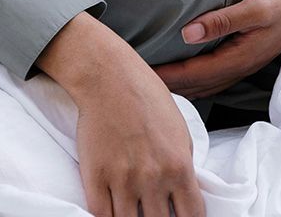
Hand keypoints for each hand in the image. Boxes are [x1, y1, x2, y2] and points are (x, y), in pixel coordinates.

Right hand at [36, 12, 205, 216]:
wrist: (109, 77)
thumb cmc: (146, 96)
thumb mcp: (179, 129)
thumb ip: (184, 164)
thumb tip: (185, 193)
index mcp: (179, 165)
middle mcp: (153, 178)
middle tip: (154, 213)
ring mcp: (122, 180)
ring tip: (134, 213)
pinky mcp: (95, 178)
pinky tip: (114, 211)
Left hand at [151, 0, 280, 99]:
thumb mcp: (255, 6)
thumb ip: (222, 20)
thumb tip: (186, 34)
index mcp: (239, 56)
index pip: (193, 74)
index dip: (165, 77)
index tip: (138, 76)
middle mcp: (241, 65)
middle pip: (197, 85)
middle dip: (168, 87)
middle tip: (137, 84)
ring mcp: (246, 62)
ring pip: (206, 83)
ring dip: (182, 86)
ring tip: (156, 85)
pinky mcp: (248, 53)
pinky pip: (215, 74)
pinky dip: (196, 79)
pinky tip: (188, 75)